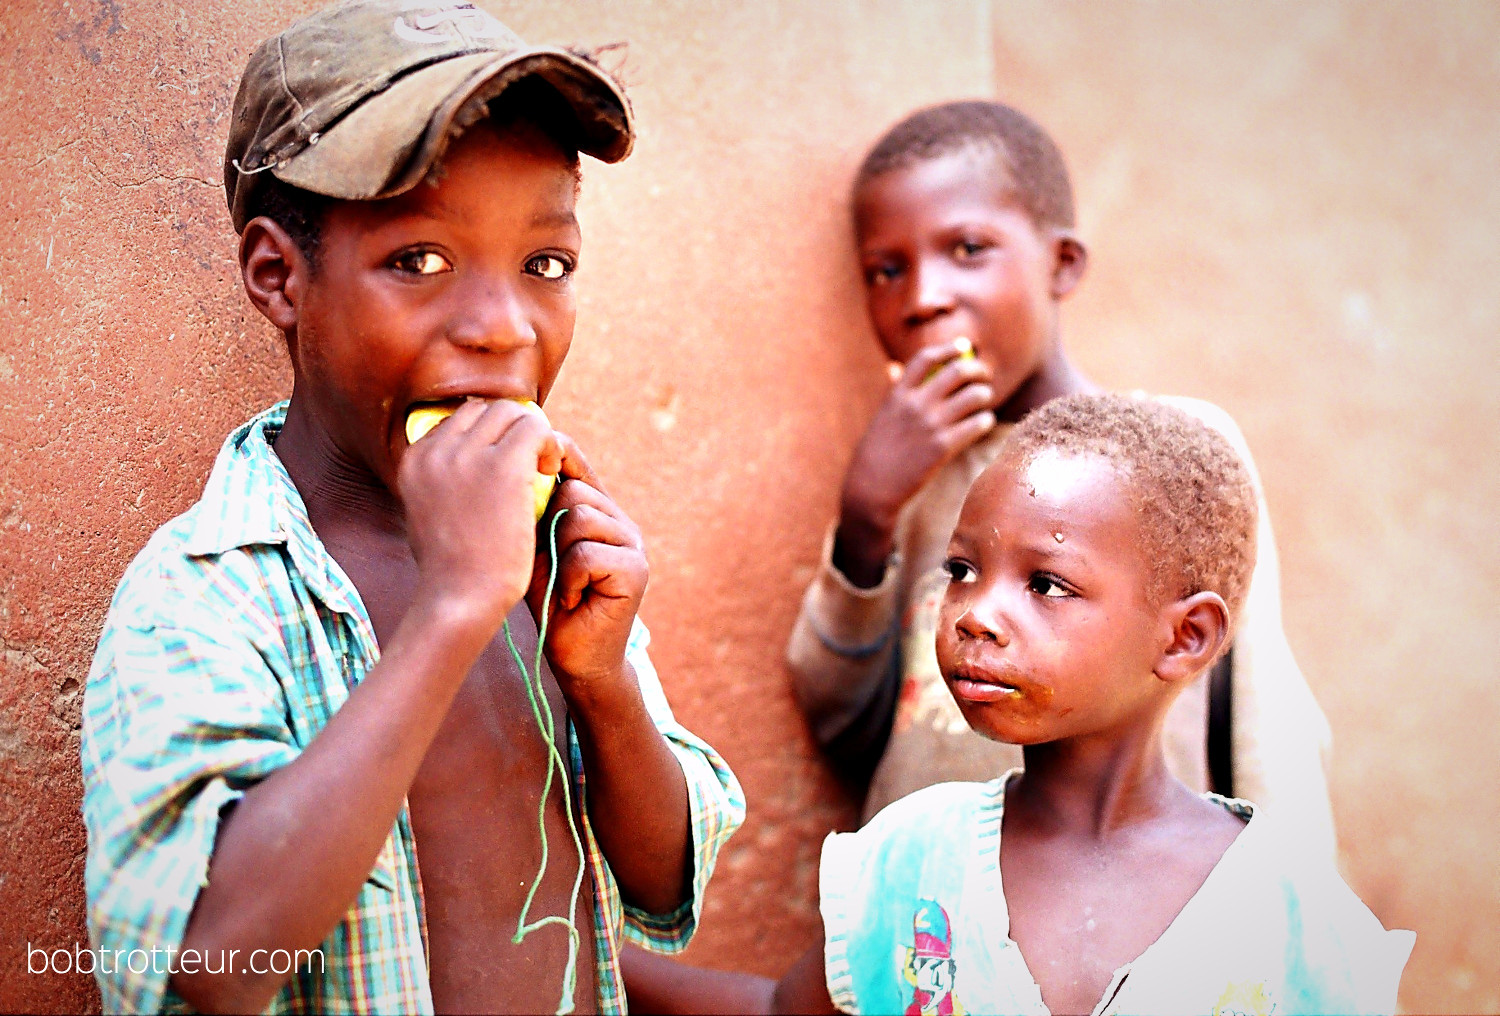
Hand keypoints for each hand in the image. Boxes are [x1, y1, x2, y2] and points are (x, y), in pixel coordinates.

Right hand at [397, 399, 562, 629]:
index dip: (492, 435)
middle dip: (514, 429)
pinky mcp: (502, 466)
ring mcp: (467, 455)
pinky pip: (536, 428)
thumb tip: (468, 467)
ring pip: (513, 411)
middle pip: (487, 408)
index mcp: (414, 459)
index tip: (509, 462)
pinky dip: (549, 444)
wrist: (459, 598)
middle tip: (532, 463)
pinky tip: (551, 471)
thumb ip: (442, 483)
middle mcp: (435, 450)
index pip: (461, 418)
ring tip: (543, 468)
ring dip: (534, 435)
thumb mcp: (430, 516)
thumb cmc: (451, 570)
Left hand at [528, 433, 647, 695]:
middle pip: (572, 489)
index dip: (550, 456)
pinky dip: (569, 578)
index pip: (574, 462)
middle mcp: (619, 520)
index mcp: (597, 509)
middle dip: (547, 526)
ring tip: (562, 585)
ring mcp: (632, 544)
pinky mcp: (635, 570)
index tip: (520, 466)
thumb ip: (535, 512)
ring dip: (558, 556)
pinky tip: (571, 599)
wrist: (575, 658)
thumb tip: (515, 467)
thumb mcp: (534, 548)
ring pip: (579, 517)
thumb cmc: (549, 602)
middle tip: (548, 565)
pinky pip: (587, 553)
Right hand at [835, 340, 995, 584]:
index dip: (948, 348)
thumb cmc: (875, 454)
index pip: (925, 358)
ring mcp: (930, 425)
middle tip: (984, 376)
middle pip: (957, 371)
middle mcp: (915, 404)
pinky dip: (985, 420)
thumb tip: (893, 368)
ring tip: (984, 402)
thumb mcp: (881, 417)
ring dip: (985, 395)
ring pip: (974, 395)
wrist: (871, 489)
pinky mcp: (944, 446)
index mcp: (897, 395)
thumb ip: (893, 392)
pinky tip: (983, 424)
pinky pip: (978, 423)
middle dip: (978, 370)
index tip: (964, 345)